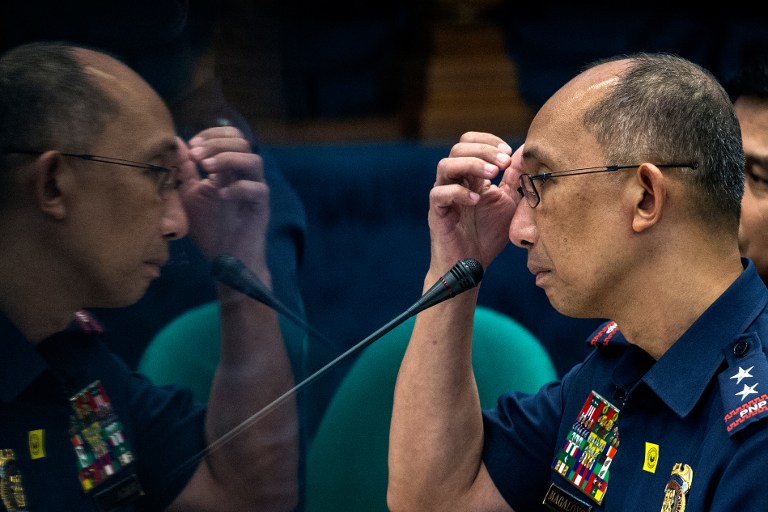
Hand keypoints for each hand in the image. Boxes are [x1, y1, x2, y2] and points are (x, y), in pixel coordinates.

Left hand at [176, 126, 269, 267]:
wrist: (225, 258)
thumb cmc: (209, 227)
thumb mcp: (190, 193)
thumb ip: (185, 169)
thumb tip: (176, 141)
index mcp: (230, 168)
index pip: (231, 136)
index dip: (212, 134)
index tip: (192, 146)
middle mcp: (245, 175)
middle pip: (243, 143)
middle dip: (217, 144)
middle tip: (197, 155)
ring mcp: (255, 190)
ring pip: (254, 161)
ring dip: (228, 159)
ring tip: (207, 170)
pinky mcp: (261, 207)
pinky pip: (257, 189)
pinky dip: (238, 188)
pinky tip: (220, 195)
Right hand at [428, 132, 519, 270]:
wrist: (471, 265)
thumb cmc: (488, 235)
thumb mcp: (508, 201)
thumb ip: (514, 177)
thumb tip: (524, 150)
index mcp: (469, 175)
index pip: (469, 141)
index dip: (488, 141)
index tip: (509, 154)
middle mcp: (454, 181)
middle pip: (458, 148)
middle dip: (484, 150)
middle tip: (503, 164)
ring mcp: (443, 196)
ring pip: (445, 165)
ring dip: (471, 164)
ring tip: (492, 175)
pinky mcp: (437, 213)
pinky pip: (439, 193)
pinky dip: (458, 192)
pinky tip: (476, 201)